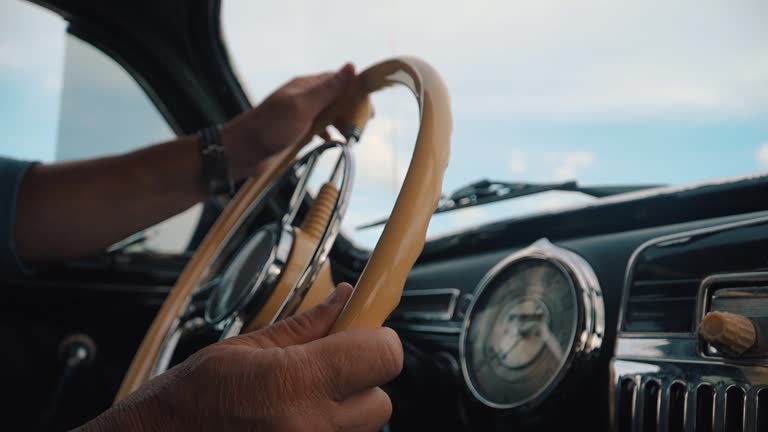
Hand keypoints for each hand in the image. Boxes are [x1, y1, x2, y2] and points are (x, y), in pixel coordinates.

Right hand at [80, 283, 402, 431]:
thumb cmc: (188, 402)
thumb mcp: (247, 347)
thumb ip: (307, 326)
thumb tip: (346, 299)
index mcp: (294, 383)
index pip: (385, 356)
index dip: (378, 339)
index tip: (363, 331)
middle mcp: (310, 427)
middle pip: (382, 400)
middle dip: (361, 379)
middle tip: (325, 368)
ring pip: (365, 428)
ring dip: (346, 410)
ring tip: (300, 399)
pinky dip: (328, 429)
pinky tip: (293, 419)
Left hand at [222, 64, 355, 179]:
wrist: (241, 151)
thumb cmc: (269, 128)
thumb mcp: (302, 107)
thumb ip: (327, 90)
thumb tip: (351, 67)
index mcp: (305, 87)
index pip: (338, 81)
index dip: (356, 93)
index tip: (368, 110)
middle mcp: (303, 97)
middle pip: (336, 98)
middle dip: (351, 110)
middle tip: (360, 128)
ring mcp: (299, 114)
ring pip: (329, 114)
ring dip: (342, 123)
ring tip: (350, 137)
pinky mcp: (295, 130)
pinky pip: (319, 128)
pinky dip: (329, 133)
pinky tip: (332, 142)